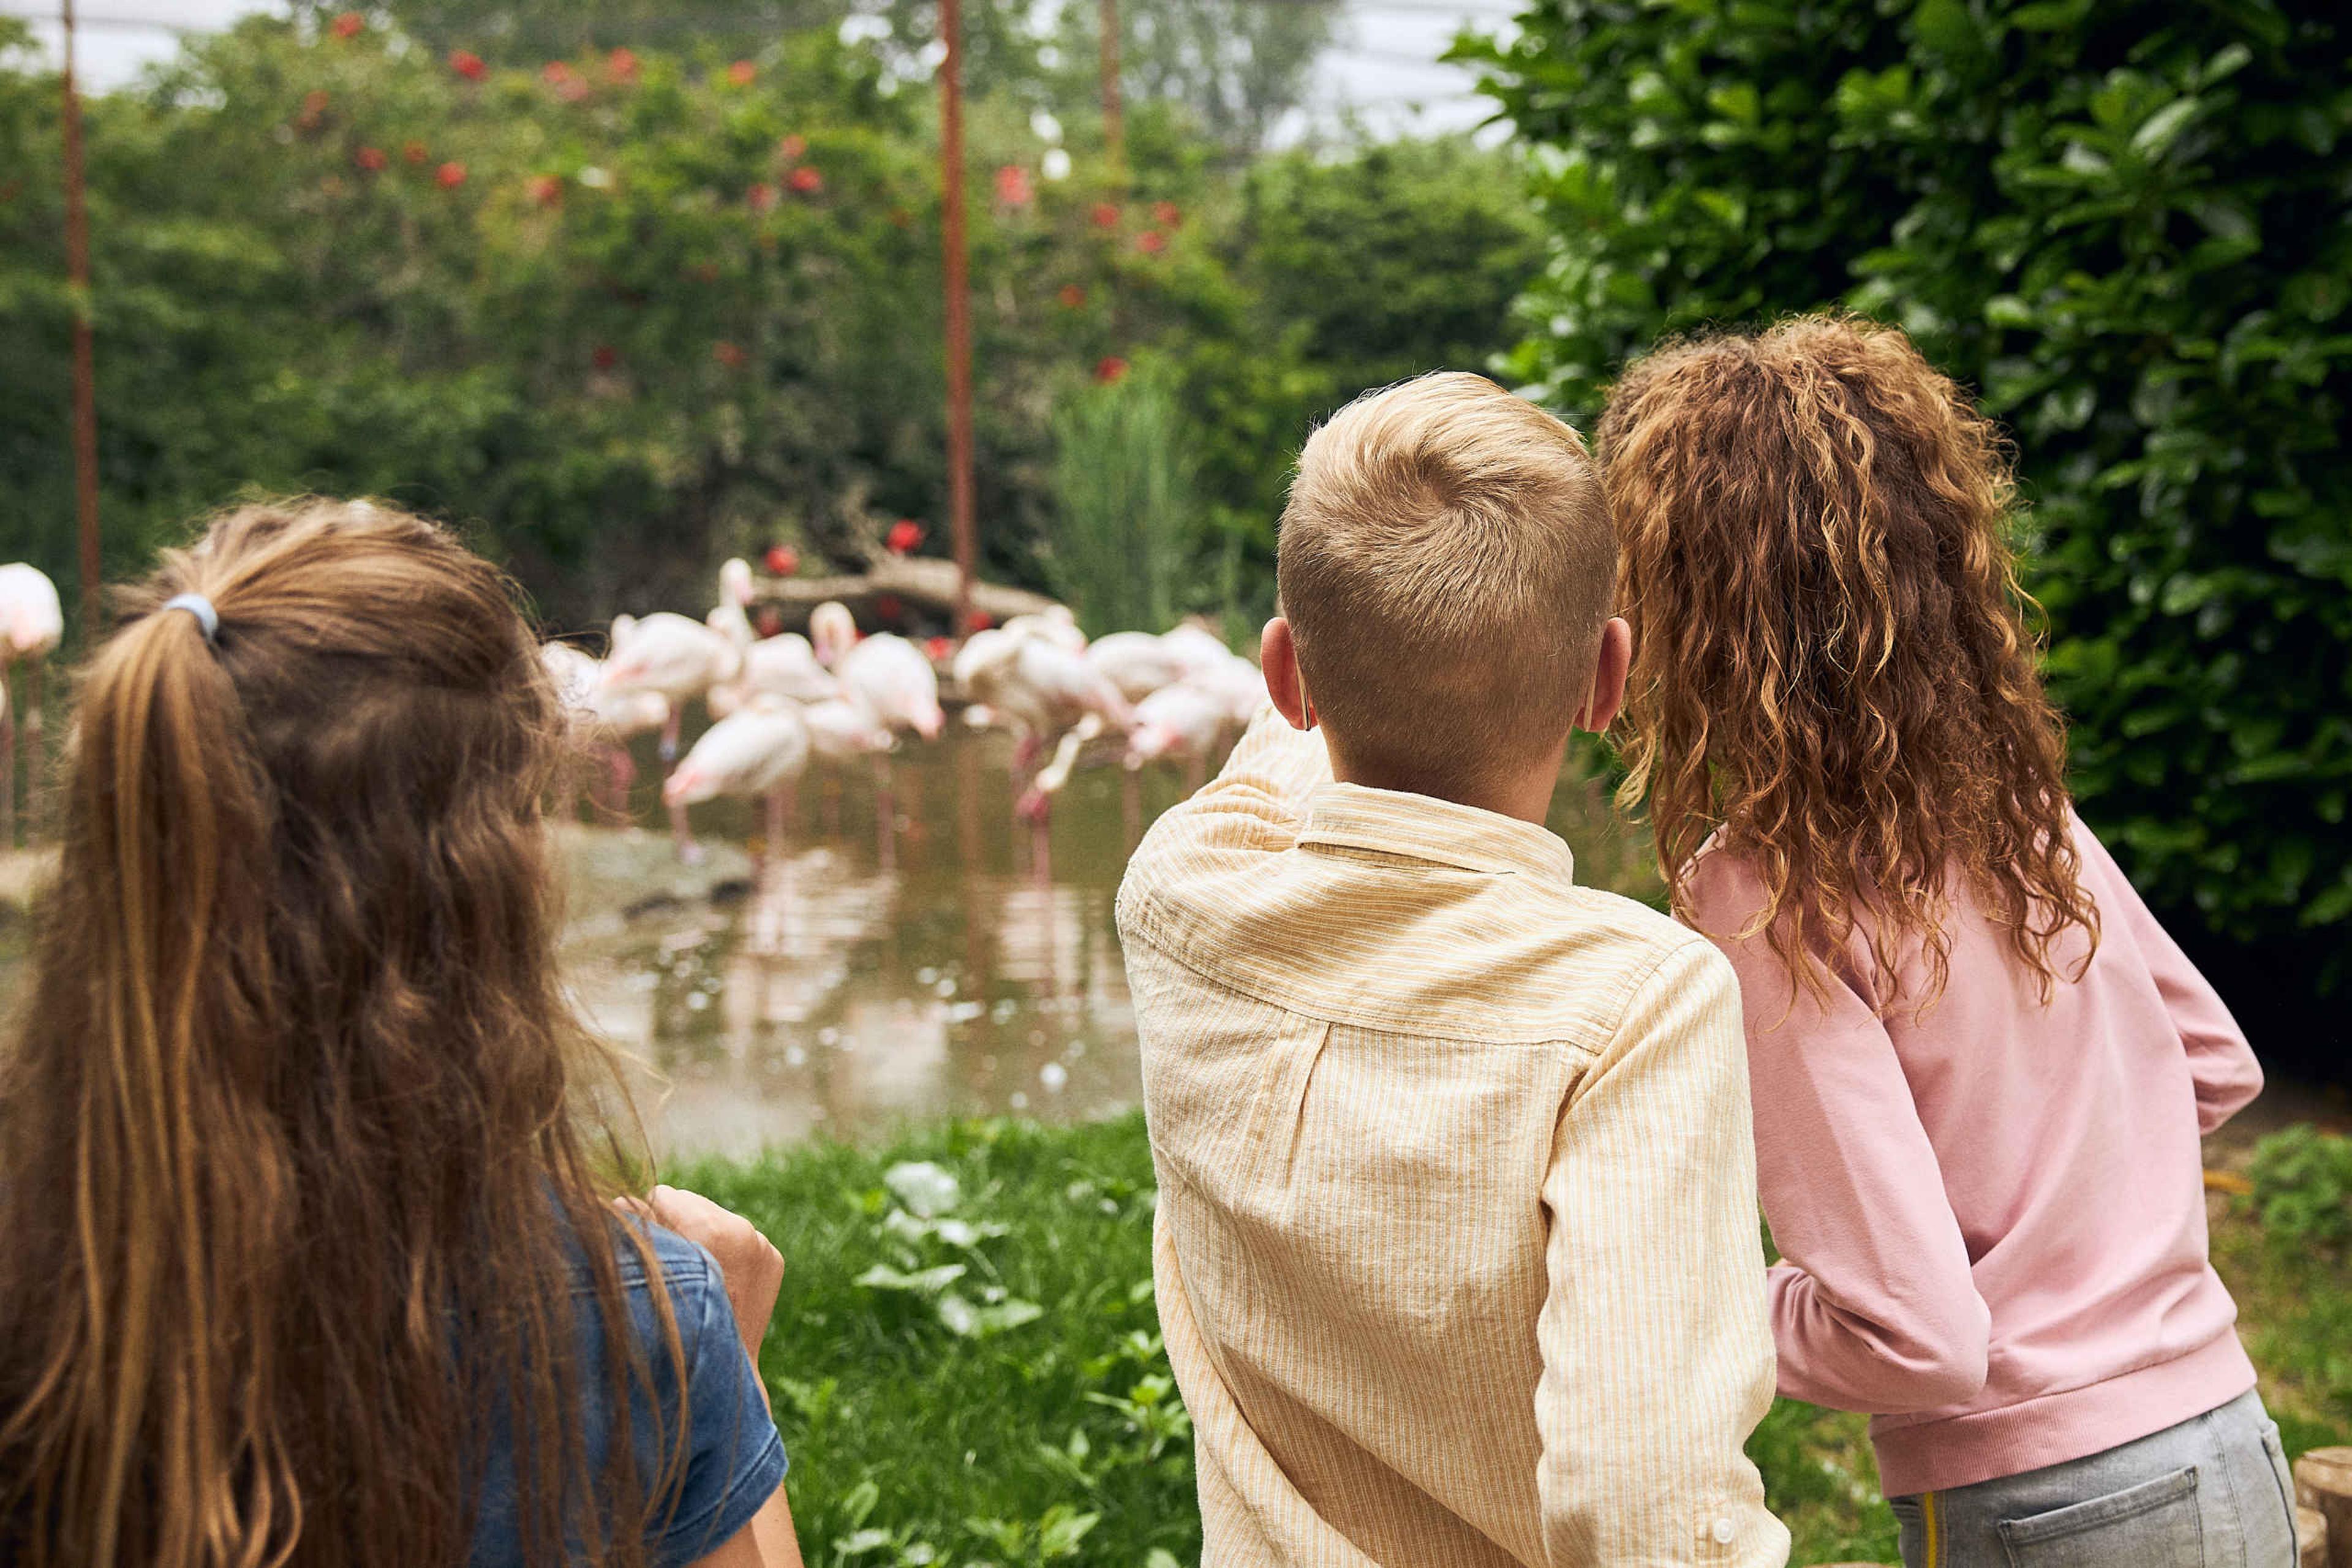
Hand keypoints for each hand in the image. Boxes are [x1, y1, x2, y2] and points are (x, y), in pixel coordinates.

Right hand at [621, 1185, 784, 1372]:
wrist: (724, 1378)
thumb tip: (619, 1200)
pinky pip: (737, 1236)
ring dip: (696, 1235)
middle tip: (658, 1255)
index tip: (631, 1235)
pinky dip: (721, 1251)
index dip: (640, 1214)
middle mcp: (744, 1230)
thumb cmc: (673, 1331)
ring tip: (683, 1272)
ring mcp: (763, 1245)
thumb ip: (637, 1232)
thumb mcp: (647, 1277)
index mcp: (711, 1230)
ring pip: (713, 1216)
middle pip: (690, 1201)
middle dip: (670, 1222)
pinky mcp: (772, 1257)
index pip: (663, 1195)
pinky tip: (710, 1280)